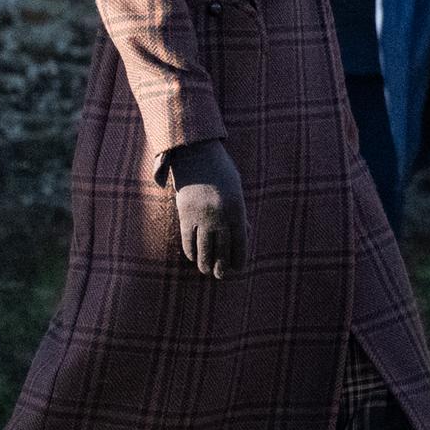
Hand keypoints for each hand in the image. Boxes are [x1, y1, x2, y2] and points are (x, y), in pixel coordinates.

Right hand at [167, 138, 248, 278]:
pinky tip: (193, 257)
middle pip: (221, 249)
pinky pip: (188, 239)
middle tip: (221, 276)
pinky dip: (190, 251)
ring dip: (205, 263)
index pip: (240, 242)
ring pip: (203, 248)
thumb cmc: (220, 171)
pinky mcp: (185, 214)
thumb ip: (238, 212)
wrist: (195, 154)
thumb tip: (243, 232)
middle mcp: (219, 216)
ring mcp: (201, 216)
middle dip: (221, 265)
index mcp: (236, 210)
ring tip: (206, 271)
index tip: (237, 268)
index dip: (239, 258)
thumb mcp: (235, 190)